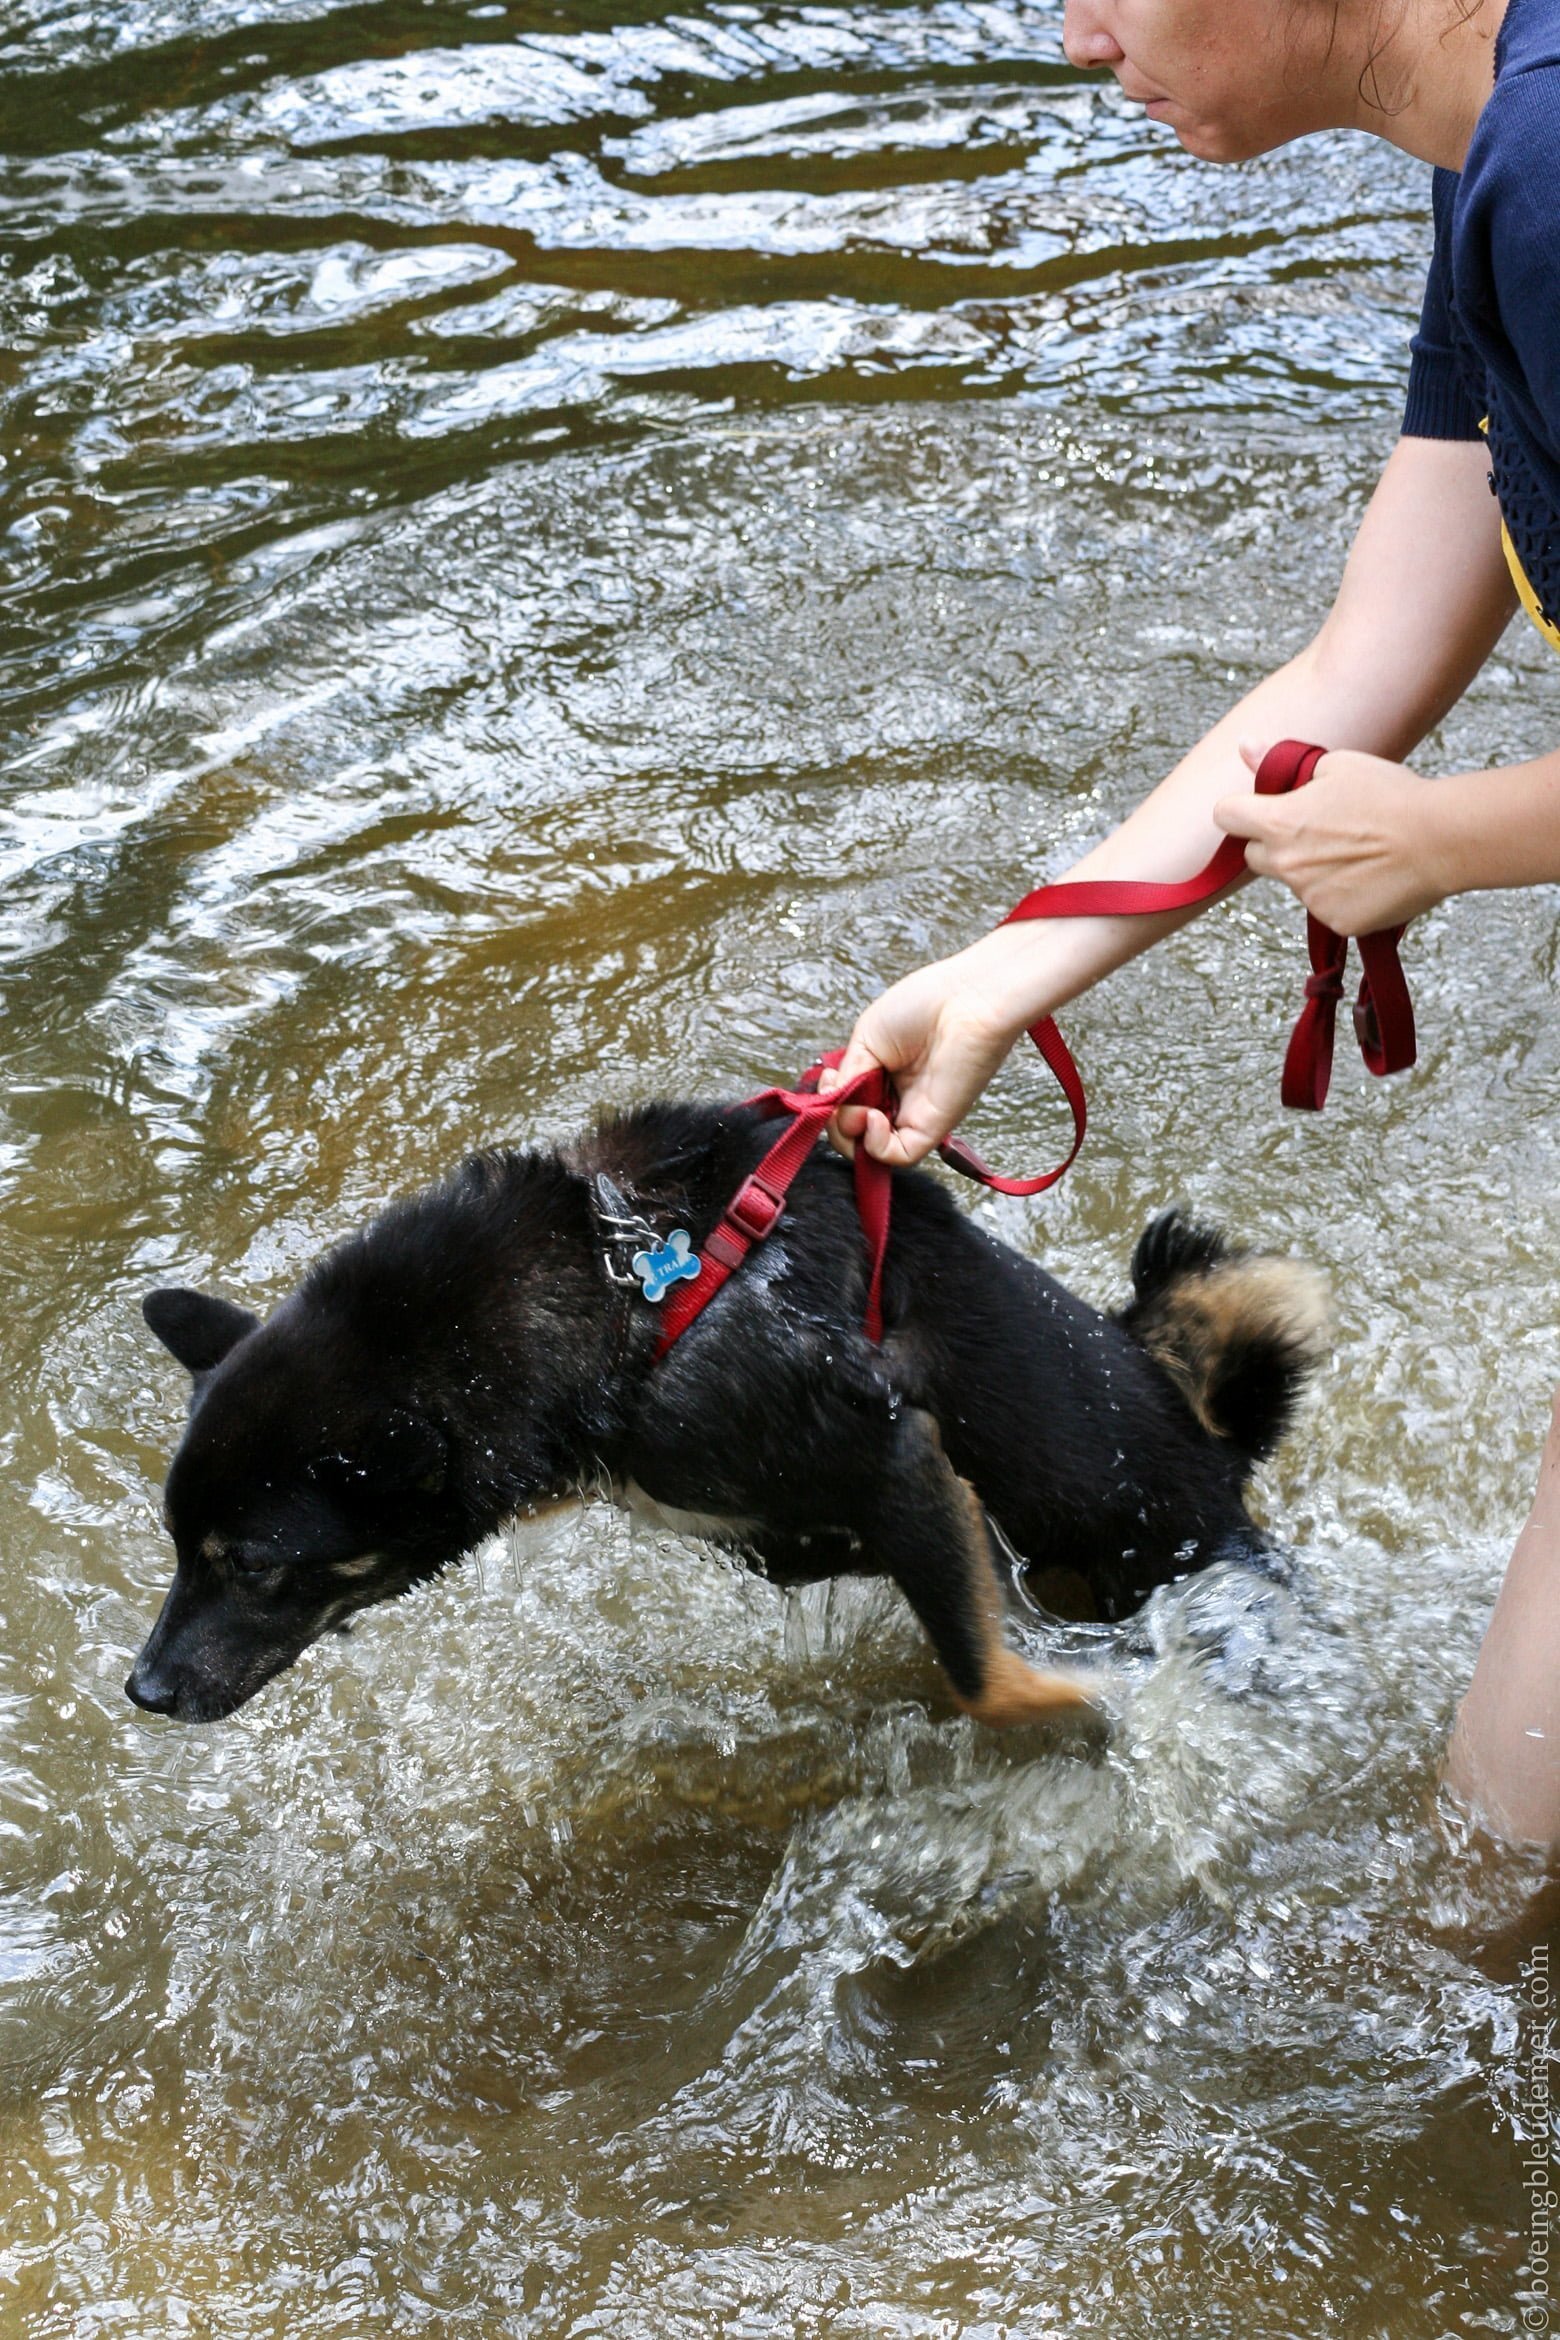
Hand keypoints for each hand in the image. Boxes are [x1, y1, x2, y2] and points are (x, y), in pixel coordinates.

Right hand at [820, 941, 1027, 1166]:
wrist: (966, 1000)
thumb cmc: (923, 1005)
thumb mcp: (866, 1039)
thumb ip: (847, 1079)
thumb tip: (837, 1111)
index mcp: (881, 1074)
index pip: (846, 1106)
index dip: (830, 1102)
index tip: (827, 1079)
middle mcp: (897, 1098)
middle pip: (855, 1132)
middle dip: (836, 1121)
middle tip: (837, 1098)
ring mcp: (914, 1115)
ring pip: (872, 1150)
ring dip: (852, 1135)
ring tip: (859, 1108)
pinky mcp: (932, 1128)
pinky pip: (899, 1155)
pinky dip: (876, 1146)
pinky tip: (873, 1118)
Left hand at [1213, 743, 1450, 933]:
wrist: (1440, 839)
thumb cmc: (1390, 795)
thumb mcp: (1335, 764)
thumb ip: (1282, 761)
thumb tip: (1244, 747)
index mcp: (1279, 822)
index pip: (1226, 817)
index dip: (1240, 810)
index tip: (1258, 809)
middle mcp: (1286, 864)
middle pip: (1255, 857)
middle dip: (1274, 844)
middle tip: (1317, 830)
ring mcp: (1310, 897)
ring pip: (1295, 882)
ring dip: (1313, 869)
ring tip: (1359, 851)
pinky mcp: (1337, 921)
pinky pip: (1327, 907)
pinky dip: (1343, 895)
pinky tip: (1373, 876)